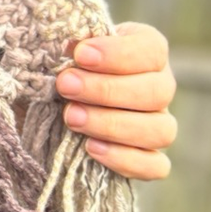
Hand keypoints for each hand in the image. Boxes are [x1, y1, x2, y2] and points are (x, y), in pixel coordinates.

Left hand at [55, 21, 176, 180]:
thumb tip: (69, 44)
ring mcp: (159, 126)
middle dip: (107, 90)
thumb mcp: (61, 50)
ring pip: (160, 130)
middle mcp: (160, 88)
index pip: (151, 50)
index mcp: (146, 52)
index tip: (80, 54)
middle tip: (66, 86)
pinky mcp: (150, 159)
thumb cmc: (61, 67)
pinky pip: (156, 167)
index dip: (119, 53)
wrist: (49, 102)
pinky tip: (90, 148)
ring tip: (71, 117)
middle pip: (157, 92)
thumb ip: (68, 44)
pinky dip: (126, 160)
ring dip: (113, 125)